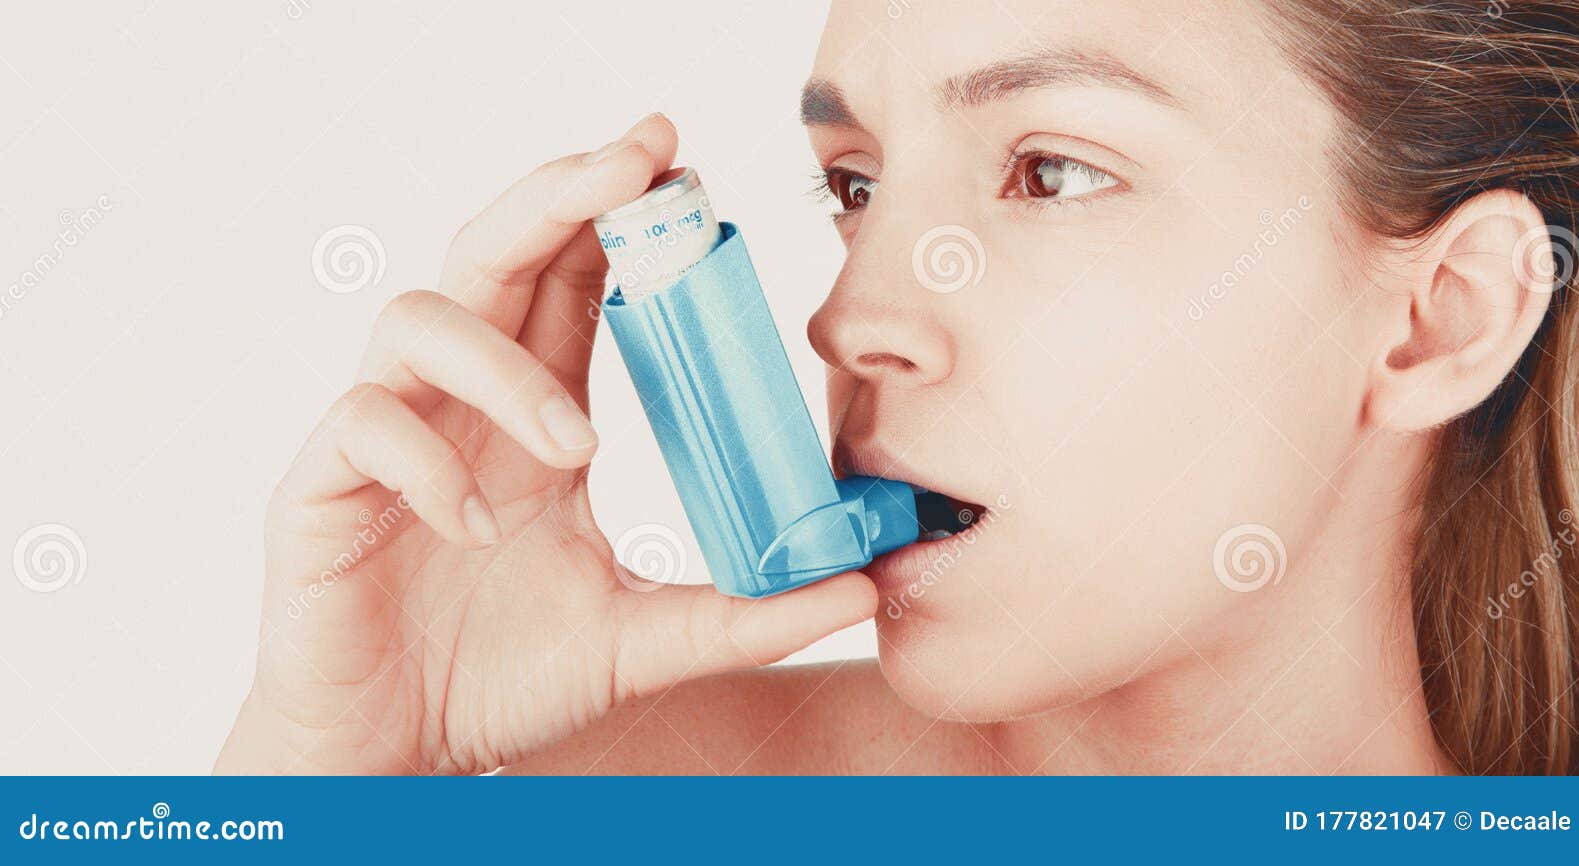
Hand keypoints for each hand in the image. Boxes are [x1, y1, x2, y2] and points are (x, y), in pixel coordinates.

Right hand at [216, 113, 876, 774]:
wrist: (398, 759)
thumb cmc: (503, 681)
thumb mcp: (641, 642)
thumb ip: (743, 612)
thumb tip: (864, 583)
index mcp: (533, 415)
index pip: (572, 282)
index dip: (618, 216)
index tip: (687, 170)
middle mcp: (461, 405)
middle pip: (495, 251)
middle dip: (562, 194)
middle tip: (639, 160)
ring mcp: (388, 438)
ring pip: (420, 318)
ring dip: (506, 364)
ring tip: (573, 448)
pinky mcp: (320, 490)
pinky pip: (360, 423)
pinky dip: (425, 462)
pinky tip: (469, 527)